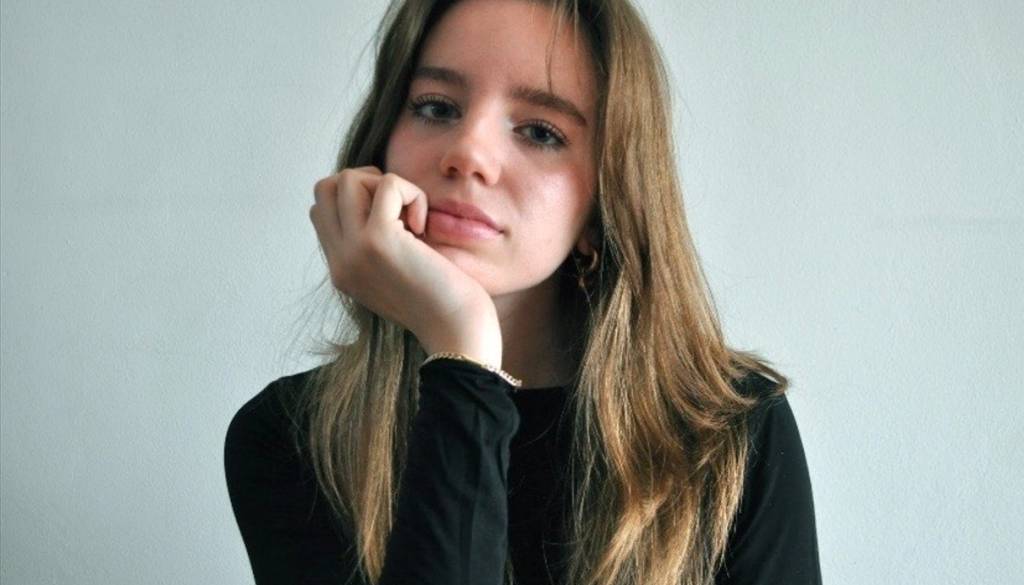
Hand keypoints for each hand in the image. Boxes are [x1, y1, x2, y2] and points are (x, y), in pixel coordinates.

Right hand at [309, 166, 502, 365]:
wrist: (457, 333)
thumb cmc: (442, 302)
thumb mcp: (397, 273)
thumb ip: (376, 246)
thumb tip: (379, 198)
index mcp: (341, 270)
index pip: (321, 210)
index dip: (356, 199)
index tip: (392, 219)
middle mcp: (340, 261)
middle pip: (325, 188)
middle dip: (364, 183)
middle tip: (398, 209)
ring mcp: (354, 250)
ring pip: (348, 179)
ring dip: (388, 186)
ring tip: (412, 220)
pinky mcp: (379, 239)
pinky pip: (388, 184)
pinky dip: (413, 193)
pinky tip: (424, 226)